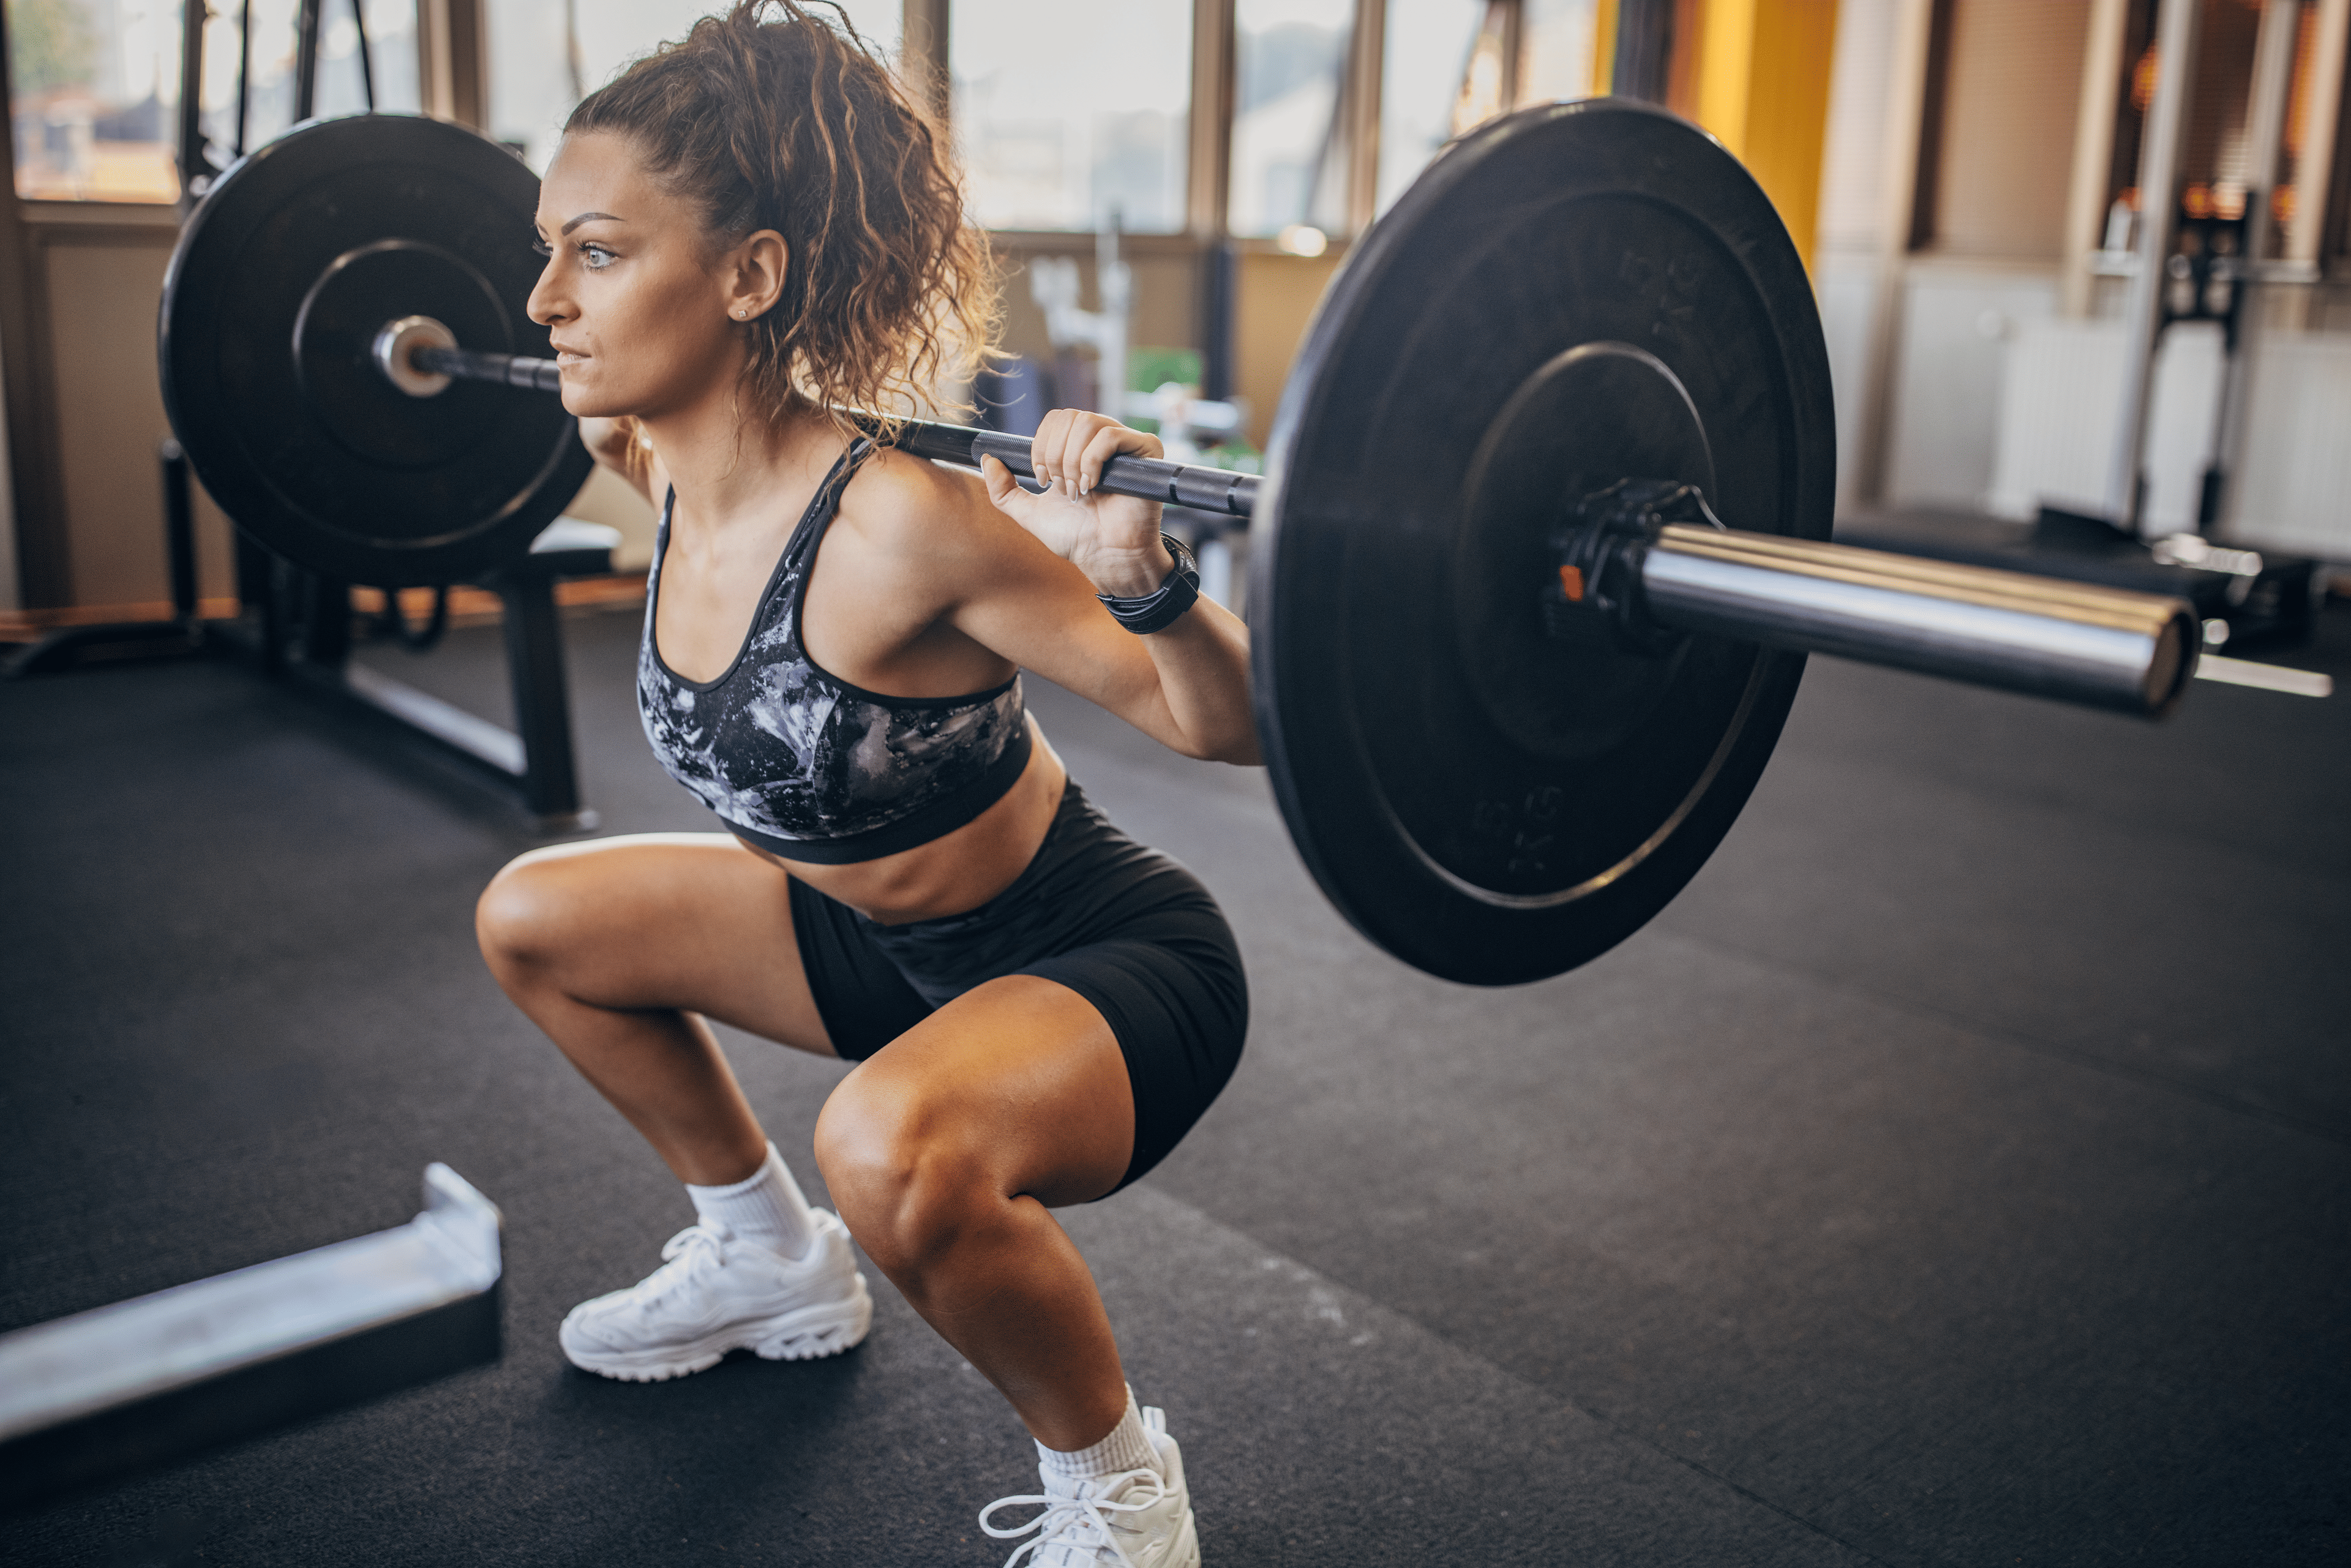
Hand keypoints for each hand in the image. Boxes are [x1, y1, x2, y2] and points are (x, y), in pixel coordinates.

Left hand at [980, 408, 1170, 597]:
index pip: (1055, 419)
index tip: (1043, 480)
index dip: (1041, 446)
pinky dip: (1092, 461)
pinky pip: (1111, 435)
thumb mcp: (1030, 513)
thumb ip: (1003, 490)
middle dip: (1055, 455)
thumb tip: (987, 458)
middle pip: (1068, 417)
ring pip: (1087, 423)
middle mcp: (1102, 440)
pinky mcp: (1146, 451)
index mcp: (1079, 446)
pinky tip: (1093, 486)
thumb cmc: (1077, 537)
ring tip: (1079, 491)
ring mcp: (1125, 444)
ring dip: (1073, 461)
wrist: (1106, 557)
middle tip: (1061, 488)